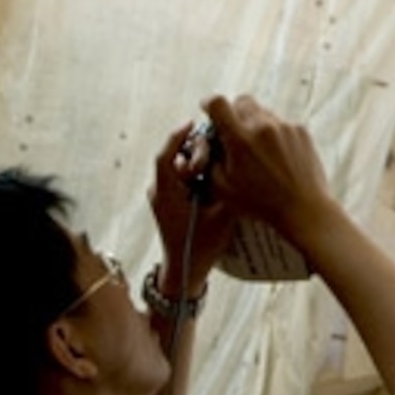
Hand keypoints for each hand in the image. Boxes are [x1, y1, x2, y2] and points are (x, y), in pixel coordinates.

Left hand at [148, 120, 235, 282]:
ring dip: (195, 162)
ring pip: (177, 168)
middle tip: (213, 151)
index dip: (178, 136)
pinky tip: (212, 176)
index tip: (193, 123)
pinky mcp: (168, 203)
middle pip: (173, 159)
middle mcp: (159, 192)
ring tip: (216, 163)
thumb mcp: (222, 215)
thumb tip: (235, 164)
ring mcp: (162, 198)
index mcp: (166, 193)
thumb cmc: (202, 246)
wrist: (185, 272)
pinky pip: (179, 179)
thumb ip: (226, 187)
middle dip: (193, 151)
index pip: (166, 156)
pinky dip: (194, 173)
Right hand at [198, 96, 336, 254]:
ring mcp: (285, 126)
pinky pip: (281, 123)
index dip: (210, 103)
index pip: (218, 103)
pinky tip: (276, 156)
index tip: (208, 109)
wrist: (303, 208)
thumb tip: (210, 142)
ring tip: (258, 151)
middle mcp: (263, 127)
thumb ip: (210, 159)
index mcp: (240, 140)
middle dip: (234, 113)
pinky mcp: (301, 130)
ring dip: (255, 124)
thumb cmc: (260, 203)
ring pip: (263, 112)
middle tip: (234, 132)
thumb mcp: (222, 187)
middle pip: (242, 101)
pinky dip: (274, 134)